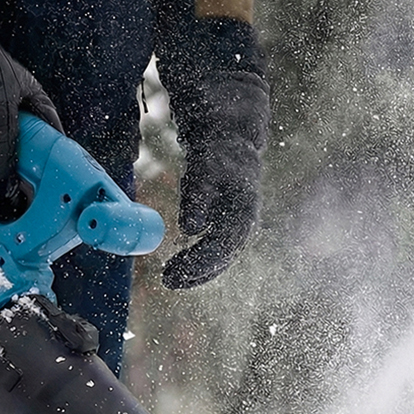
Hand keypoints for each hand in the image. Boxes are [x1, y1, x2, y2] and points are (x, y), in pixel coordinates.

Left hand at [163, 71, 268, 288]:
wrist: (232, 133)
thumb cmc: (216, 149)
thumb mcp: (205, 167)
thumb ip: (198, 196)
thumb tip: (190, 228)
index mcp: (242, 211)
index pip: (221, 248)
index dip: (198, 263)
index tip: (175, 272)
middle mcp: (246, 222)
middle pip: (222, 258)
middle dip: (195, 273)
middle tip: (167, 280)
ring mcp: (241, 225)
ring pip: (221, 258)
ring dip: (197, 271)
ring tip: (171, 277)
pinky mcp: (232, 225)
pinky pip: (217, 251)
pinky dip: (200, 261)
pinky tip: (182, 266)